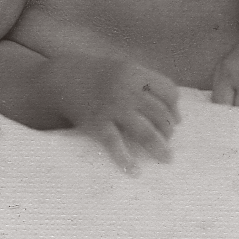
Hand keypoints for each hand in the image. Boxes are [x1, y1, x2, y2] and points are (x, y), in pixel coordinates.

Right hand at [57, 59, 181, 172]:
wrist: (62, 78)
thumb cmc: (97, 75)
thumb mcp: (123, 68)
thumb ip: (144, 82)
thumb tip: (172, 104)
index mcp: (136, 73)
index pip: (168, 91)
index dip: (175, 107)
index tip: (176, 120)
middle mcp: (127, 90)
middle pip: (159, 114)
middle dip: (168, 130)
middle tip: (169, 140)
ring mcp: (112, 107)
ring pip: (144, 131)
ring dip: (159, 146)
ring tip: (167, 158)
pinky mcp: (97, 122)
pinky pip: (115, 143)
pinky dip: (125, 159)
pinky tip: (134, 170)